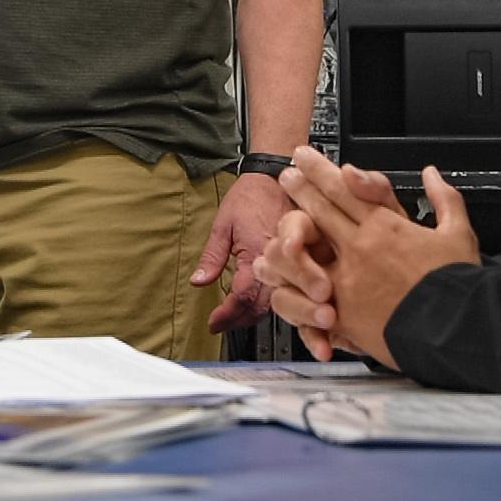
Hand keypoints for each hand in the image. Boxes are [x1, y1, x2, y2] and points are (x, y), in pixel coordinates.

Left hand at [193, 173, 288, 333]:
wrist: (276, 176)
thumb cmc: (250, 195)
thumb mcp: (222, 224)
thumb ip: (212, 257)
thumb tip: (199, 282)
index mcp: (256, 253)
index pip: (241, 297)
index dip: (226, 315)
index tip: (213, 322)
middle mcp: (278, 261)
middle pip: (261, 307)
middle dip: (240, 321)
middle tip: (223, 324)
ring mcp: (292, 261)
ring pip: (278, 302)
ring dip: (257, 315)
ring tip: (238, 318)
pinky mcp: (302, 258)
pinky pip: (290, 289)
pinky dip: (276, 302)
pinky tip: (263, 303)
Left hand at [259, 151, 479, 368]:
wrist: (456, 332)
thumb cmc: (458, 287)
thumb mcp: (459, 234)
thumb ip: (444, 199)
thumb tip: (432, 174)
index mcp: (386, 227)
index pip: (344, 189)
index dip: (321, 171)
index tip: (306, 158)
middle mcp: (361, 248)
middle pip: (321, 210)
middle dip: (300, 189)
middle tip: (286, 176)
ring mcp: (348, 281)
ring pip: (308, 246)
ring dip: (290, 227)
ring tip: (280, 216)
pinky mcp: (343, 313)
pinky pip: (309, 291)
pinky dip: (291, 276)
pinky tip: (279, 266)